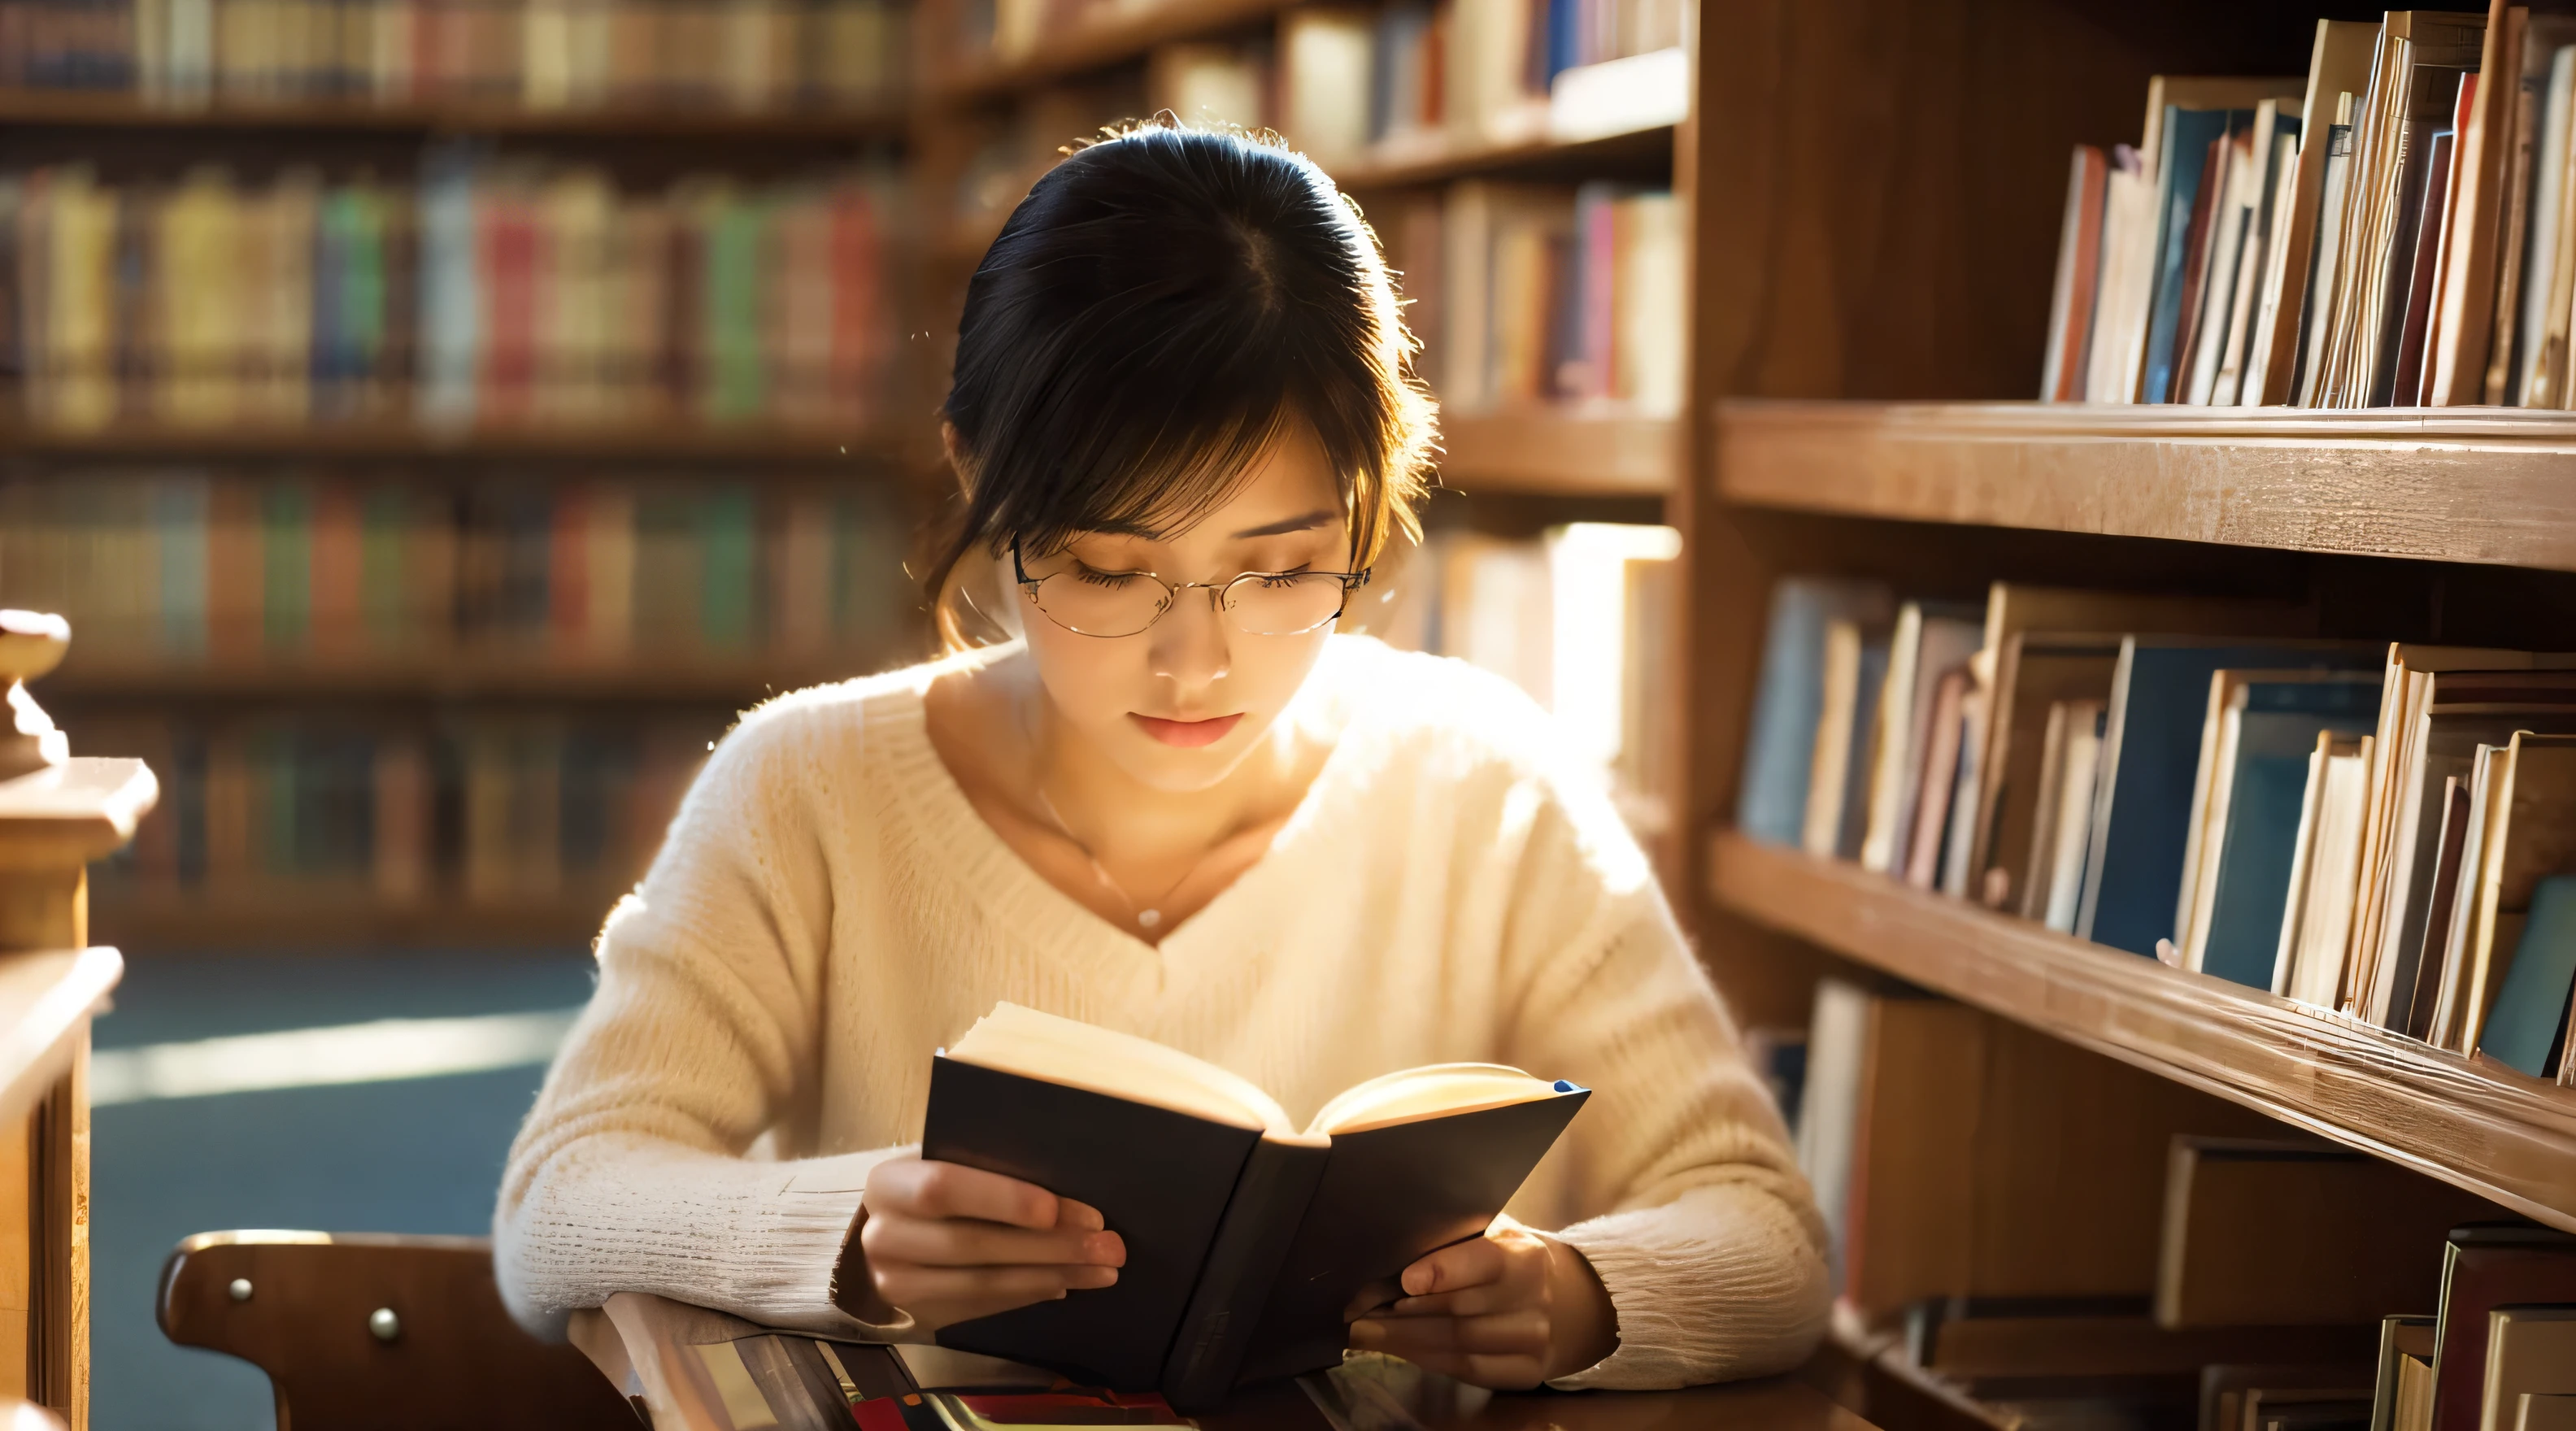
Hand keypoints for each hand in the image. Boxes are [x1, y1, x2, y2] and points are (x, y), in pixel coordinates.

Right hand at [840, 1155, 1124, 1330]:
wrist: (881, 1237)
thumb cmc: (927, 1186)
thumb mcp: (942, 1161)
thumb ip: (984, 1165)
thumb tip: (1064, 1180)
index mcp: (889, 1183)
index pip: (943, 1188)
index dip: (1001, 1198)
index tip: (1056, 1209)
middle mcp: (884, 1236)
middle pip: (973, 1244)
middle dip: (1049, 1245)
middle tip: (1107, 1244)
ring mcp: (896, 1283)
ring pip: (983, 1282)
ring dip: (1051, 1275)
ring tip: (1102, 1269)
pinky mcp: (918, 1314)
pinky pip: (983, 1306)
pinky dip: (1029, 1293)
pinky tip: (1066, 1283)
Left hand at [1346, 1214, 1616, 1387]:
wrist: (1564, 1300)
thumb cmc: (1508, 1260)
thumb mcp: (1493, 1236)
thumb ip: (1455, 1239)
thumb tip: (1390, 1243)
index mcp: (1525, 1256)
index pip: (1484, 1262)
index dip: (1444, 1271)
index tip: (1405, 1281)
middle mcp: (1535, 1300)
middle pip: (1459, 1312)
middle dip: (1401, 1314)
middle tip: (1356, 1312)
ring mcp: (1533, 1341)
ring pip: (1458, 1345)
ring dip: (1404, 1341)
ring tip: (1364, 1332)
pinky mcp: (1527, 1372)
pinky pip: (1467, 1370)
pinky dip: (1426, 1359)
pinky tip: (1397, 1349)